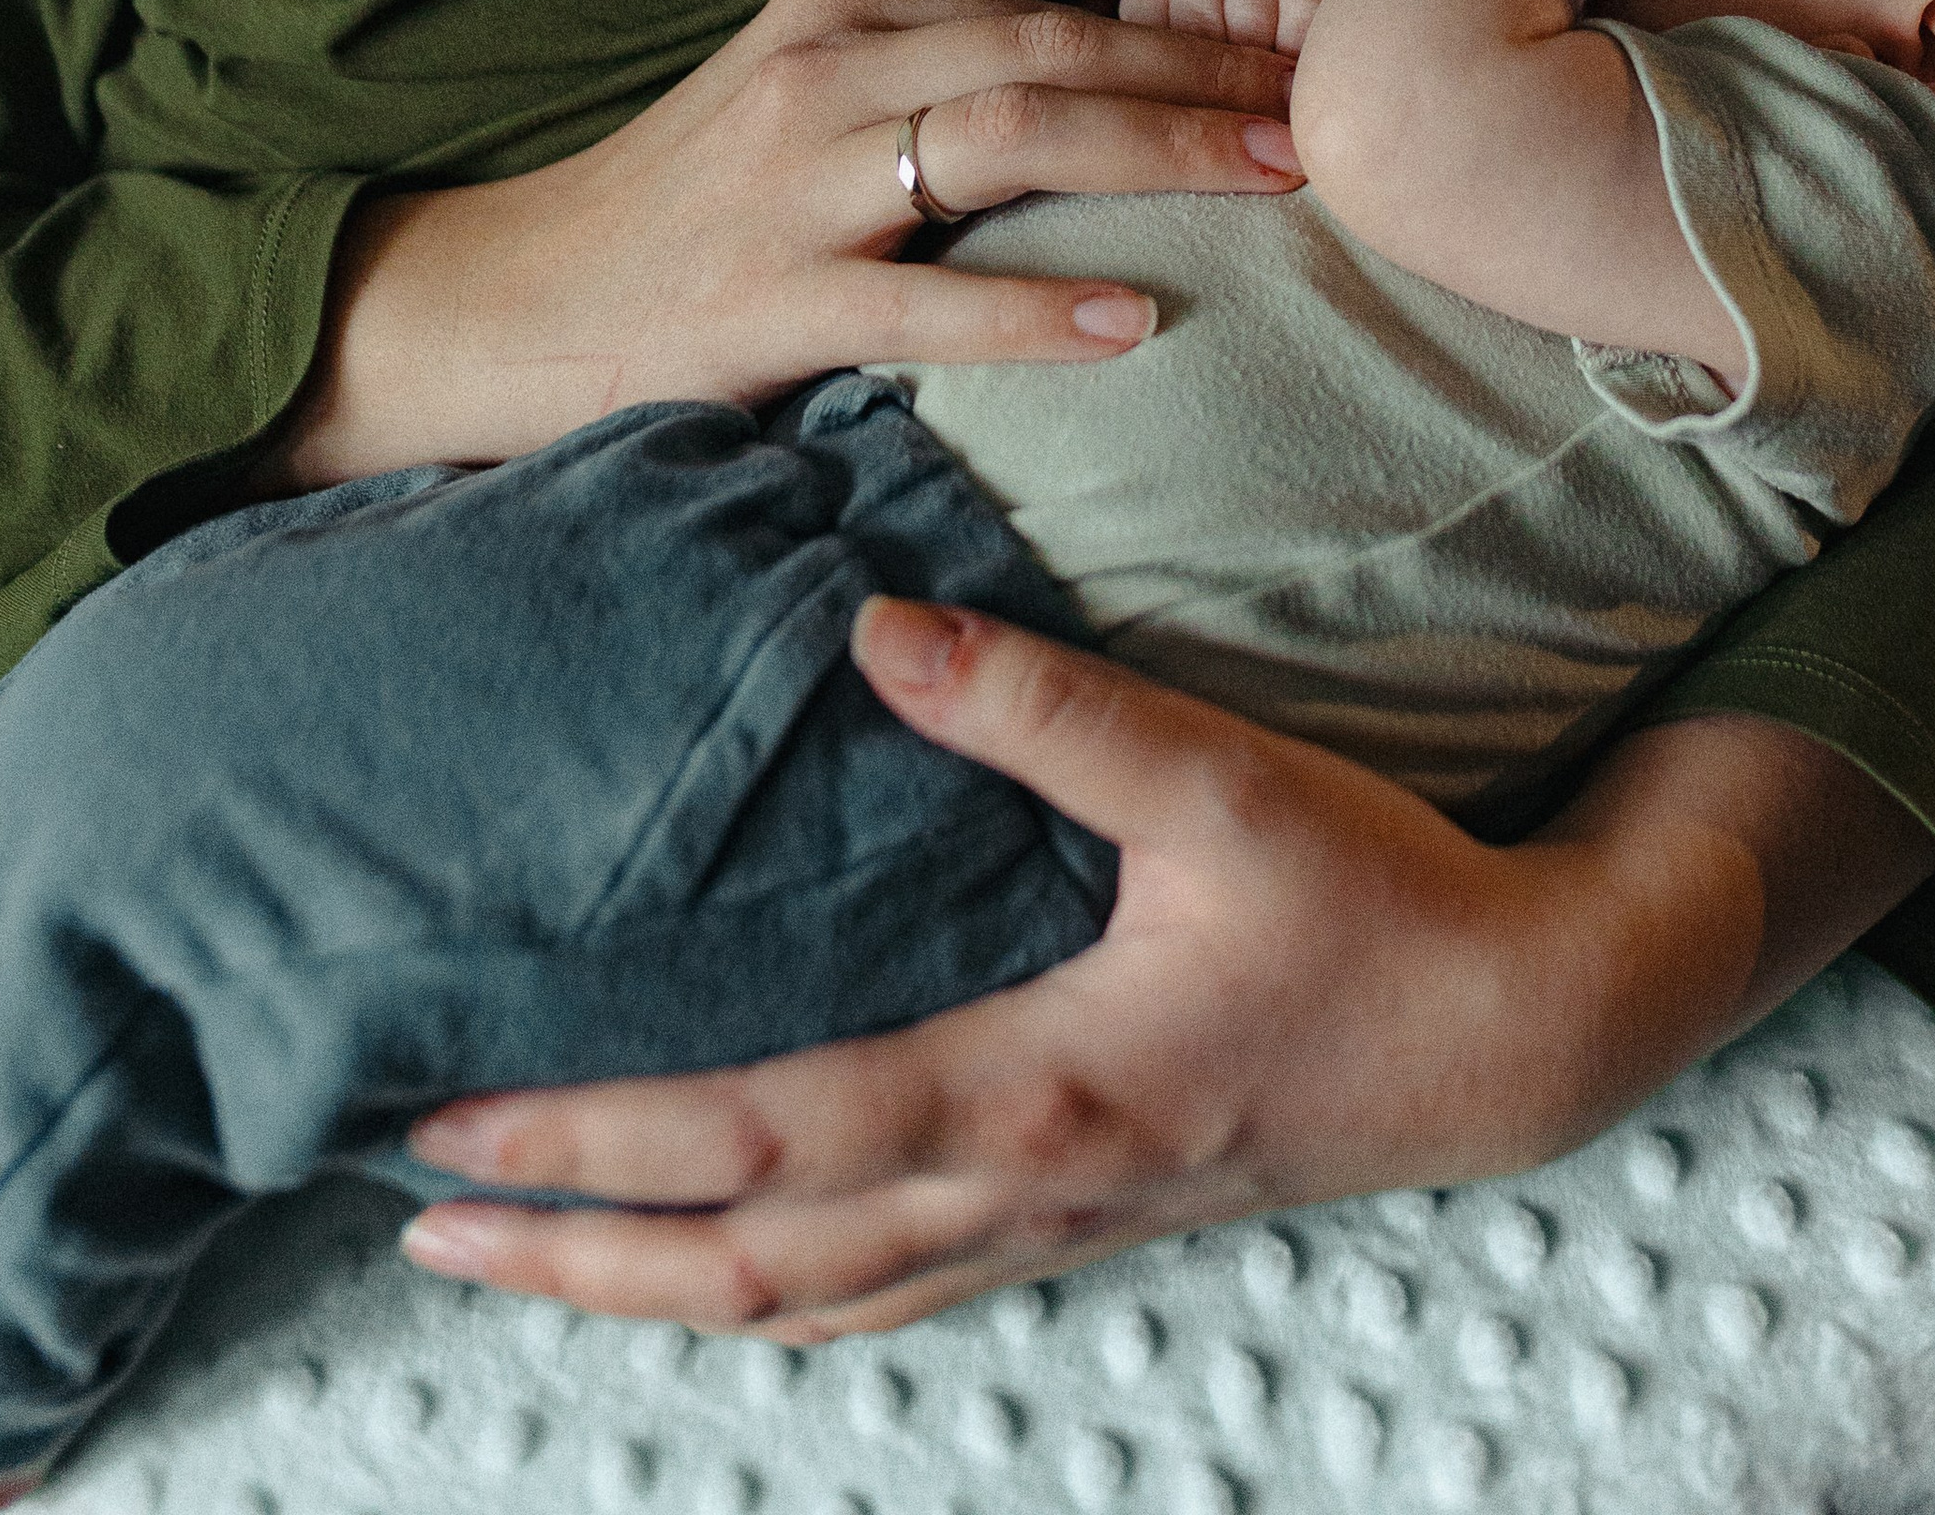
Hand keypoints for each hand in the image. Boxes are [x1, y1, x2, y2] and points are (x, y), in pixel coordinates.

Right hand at [256, 0, 1302, 484]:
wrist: (493, 309)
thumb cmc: (678, 218)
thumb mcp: (801, 111)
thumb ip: (933, 89)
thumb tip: (1118, 98)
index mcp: (841, 11)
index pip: (1051, 7)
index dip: (1189, 30)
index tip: (1305, 58)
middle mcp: (821, 70)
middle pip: (1054, 50)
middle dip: (1209, 74)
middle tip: (1336, 109)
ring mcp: (789, 184)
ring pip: (1010, 137)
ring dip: (1161, 149)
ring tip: (1279, 178)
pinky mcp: (761, 304)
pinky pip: (923, 301)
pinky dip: (1037, 304)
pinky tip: (1135, 315)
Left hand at [394, 611, 1934, 1338]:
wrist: (1515, 1031)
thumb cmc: (1374, 899)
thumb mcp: (1224, 780)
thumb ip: (1048, 708)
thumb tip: (873, 631)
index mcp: (1029, 1087)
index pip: (757, 1138)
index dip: (593, 1141)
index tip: (452, 1120)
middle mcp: (1015, 1187)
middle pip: (744, 1263)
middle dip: (572, 1248)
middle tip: (419, 1211)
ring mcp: (1049, 1227)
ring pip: (806, 1302)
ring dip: (651, 1291)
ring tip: (524, 1257)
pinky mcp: (1085, 1220)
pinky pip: (886, 1293)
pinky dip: (772, 1293)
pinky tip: (728, 1269)